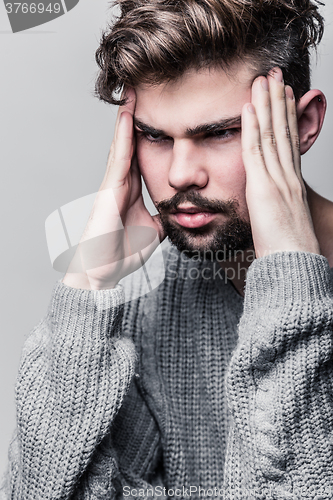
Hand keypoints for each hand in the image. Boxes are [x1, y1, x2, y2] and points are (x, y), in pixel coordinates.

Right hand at [63, 88, 164, 289]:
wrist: (104, 268)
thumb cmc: (123, 251)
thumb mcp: (154, 231)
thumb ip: (164, 219)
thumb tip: (179, 215)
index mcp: (131, 189)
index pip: (142, 154)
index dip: (149, 133)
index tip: (158, 113)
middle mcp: (122, 180)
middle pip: (131, 142)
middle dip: (136, 117)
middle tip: (143, 89)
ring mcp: (114, 182)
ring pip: (123, 142)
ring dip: (129, 117)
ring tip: (135, 91)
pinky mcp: (109, 187)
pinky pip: (119, 156)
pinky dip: (124, 135)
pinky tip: (129, 115)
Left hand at [241, 67, 319, 258]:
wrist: (294, 265)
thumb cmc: (287, 252)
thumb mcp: (283, 224)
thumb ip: (274, 210)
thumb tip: (269, 210)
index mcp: (290, 184)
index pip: (287, 143)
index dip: (285, 117)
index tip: (283, 96)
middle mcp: (287, 176)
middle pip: (282, 131)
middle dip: (278, 101)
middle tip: (274, 75)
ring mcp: (277, 180)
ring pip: (271, 134)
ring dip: (266, 104)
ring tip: (262, 79)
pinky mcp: (263, 188)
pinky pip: (256, 152)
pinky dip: (252, 128)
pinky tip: (247, 108)